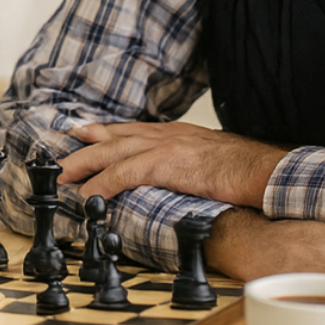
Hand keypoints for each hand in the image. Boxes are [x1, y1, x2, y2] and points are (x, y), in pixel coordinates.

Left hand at [59, 120, 286, 206]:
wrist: (262, 170)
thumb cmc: (244, 169)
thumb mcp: (210, 158)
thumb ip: (189, 162)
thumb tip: (180, 174)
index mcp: (176, 133)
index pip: (132, 130)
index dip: (105, 132)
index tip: (83, 131)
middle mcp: (166, 134)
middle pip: (115, 138)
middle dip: (86, 148)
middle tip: (61, 158)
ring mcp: (165, 147)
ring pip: (113, 153)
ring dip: (85, 165)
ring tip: (64, 177)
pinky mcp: (166, 163)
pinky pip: (125, 174)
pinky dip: (104, 183)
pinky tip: (89, 194)